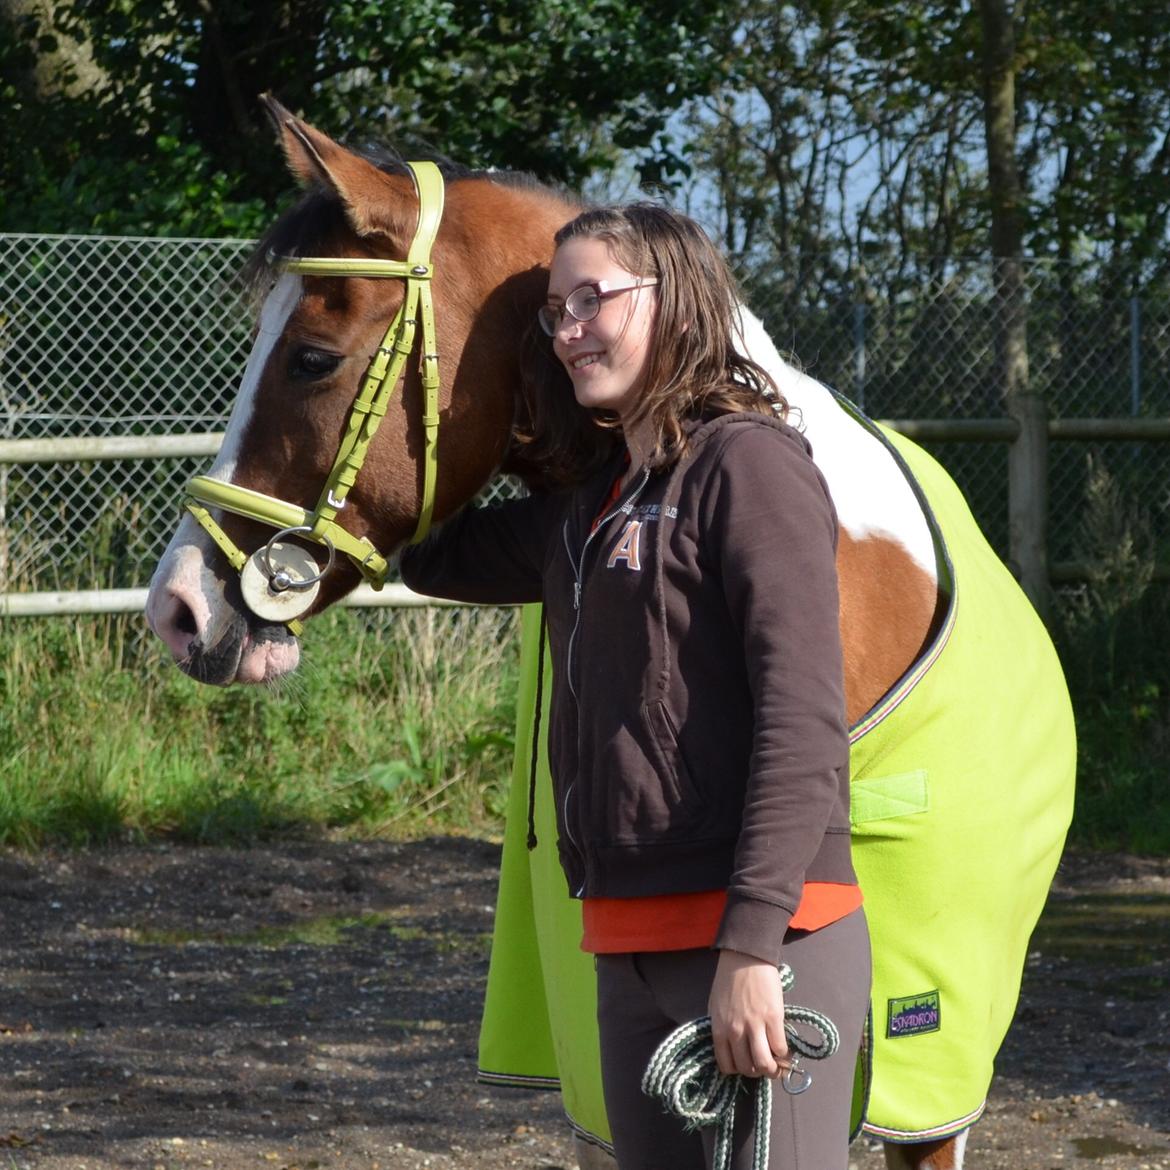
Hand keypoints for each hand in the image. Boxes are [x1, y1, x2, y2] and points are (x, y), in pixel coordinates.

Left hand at [708, 949, 788, 1078]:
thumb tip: (734, 1047)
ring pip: (764, 1064)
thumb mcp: (716, 1006)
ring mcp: (755, 1025)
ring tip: (777, 1063)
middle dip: (757, 1072)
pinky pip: (780, 1048)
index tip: (746, 1065)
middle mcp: (736, 1031)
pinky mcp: (773, 1018)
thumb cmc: (728, 979)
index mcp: (719, 1029)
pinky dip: (783, 1054)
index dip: (739, 1070)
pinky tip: (783, 1048)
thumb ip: (723, 1028)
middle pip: (747, 1068)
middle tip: (764, 1065)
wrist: (746, 957)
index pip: (727, 1066)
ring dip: (772, 1069)